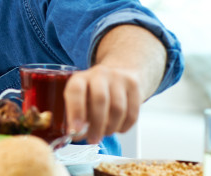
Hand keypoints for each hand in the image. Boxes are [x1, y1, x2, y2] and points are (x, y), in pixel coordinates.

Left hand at [63, 24, 165, 143]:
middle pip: (100, 100)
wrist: (119, 72)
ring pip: (118, 108)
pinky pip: (132, 113)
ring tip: (104, 133)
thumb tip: (76, 134)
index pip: (76, 91)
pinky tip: (117, 127)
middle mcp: (100, 74)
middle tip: (92, 139)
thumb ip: (76, 114)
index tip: (75, 130)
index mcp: (80, 77)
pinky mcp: (135, 87)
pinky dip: (123, 126)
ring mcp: (119, 79)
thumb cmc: (94, 91)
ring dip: (110, 127)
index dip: (75, 112)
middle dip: (96, 125)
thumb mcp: (80, 97)